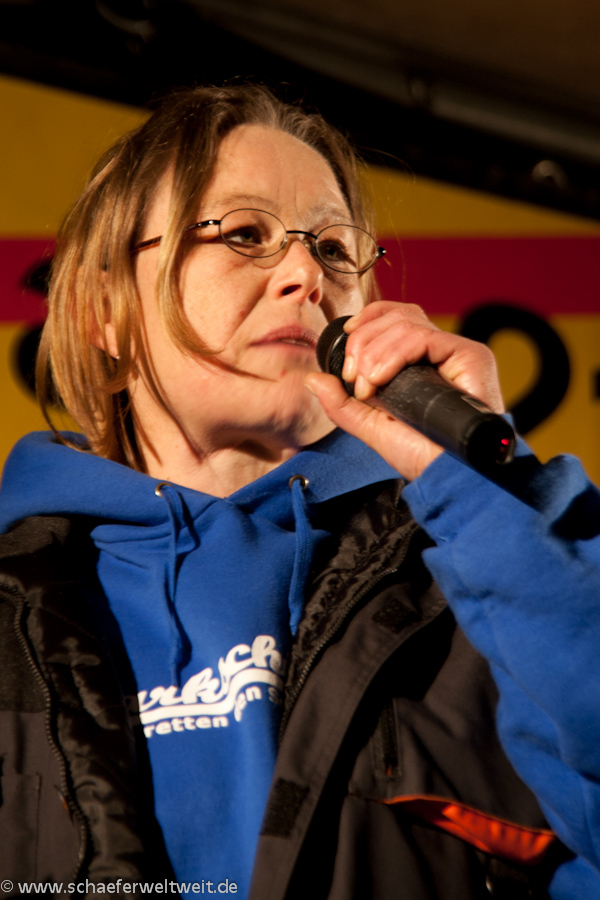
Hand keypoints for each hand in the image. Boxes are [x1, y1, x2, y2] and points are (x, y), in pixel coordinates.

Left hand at [305, 301, 504, 480]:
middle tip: (353, 378)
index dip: (366, 321)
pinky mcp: (470, 356)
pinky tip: (380, 379)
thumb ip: (341, 403)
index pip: (394, 318)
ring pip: (405, 323)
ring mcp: (455, 352)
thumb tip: (313, 379)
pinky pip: (423, 337)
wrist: (448, 475)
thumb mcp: (371, 426)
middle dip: (363, 341)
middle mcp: (439, 353)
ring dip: (374, 352)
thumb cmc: (420, 455)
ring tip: (368, 387)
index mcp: (419, 362)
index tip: (346, 347)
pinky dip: (393, 354)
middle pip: (397, 316)